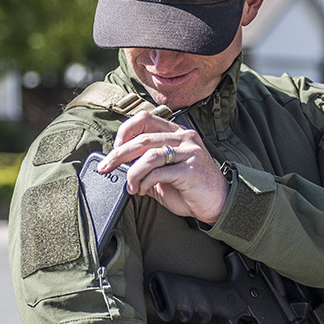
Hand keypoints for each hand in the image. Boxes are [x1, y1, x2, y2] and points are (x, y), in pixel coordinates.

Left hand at [97, 111, 228, 224]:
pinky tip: (143, 190)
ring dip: (133, 173)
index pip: (145, 119)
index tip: (114, 149)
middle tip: (106, 167)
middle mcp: (185, 137)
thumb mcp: (163, 174)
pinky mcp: (191, 169)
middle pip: (142, 137)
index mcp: (177, 133)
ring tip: (131, 187)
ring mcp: (190, 152)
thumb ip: (145, 166)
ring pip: (149, 155)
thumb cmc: (190, 189)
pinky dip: (145, 182)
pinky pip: (159, 172)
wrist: (217, 205)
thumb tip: (118, 165)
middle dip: (118, 154)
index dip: (125, 132)